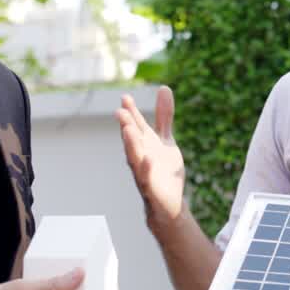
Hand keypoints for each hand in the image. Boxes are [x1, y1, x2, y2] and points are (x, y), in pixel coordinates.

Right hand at [117, 87, 186, 227]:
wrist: (168, 202)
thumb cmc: (163, 169)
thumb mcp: (165, 139)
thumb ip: (163, 116)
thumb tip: (163, 87)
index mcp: (144, 144)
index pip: (136, 126)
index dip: (131, 112)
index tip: (125, 98)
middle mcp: (140, 157)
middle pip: (132, 140)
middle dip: (126, 126)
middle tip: (121, 112)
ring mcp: (144, 173)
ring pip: (135, 158)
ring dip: (131, 144)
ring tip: (128, 130)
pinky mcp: (152, 188)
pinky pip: (148, 178)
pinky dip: (147, 168)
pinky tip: (149, 158)